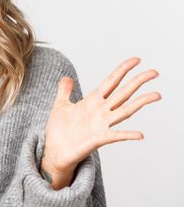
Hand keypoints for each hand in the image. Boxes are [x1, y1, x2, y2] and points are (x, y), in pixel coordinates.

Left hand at [42, 57, 161, 179]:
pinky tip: (140, 134)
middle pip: (123, 93)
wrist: (55, 151)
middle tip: (154, 72)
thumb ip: (64, 91)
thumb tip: (67, 77)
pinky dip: (127, 135)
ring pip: (125, 111)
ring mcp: (101, 124)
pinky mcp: (98, 139)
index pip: (111, 81)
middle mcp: (100, 111)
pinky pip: (115, 135)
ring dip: (140, 103)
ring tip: (156, 95)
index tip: (137, 60)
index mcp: (92, 101)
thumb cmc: (59, 130)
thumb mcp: (60, 105)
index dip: (123, 70)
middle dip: (138, 81)